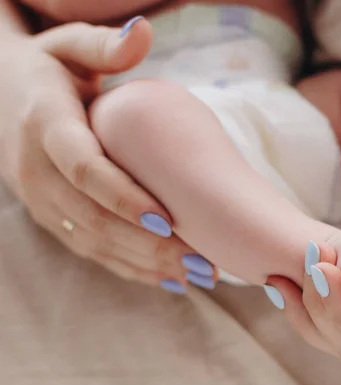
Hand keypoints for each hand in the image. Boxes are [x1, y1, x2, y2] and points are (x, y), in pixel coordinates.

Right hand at [0, 18, 215, 291]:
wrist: (2, 96)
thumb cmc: (51, 68)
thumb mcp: (68, 44)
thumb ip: (103, 44)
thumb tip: (143, 30)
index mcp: (45, 124)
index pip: (82, 169)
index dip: (121, 197)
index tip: (167, 218)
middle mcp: (36, 170)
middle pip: (92, 218)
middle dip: (147, 244)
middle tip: (201, 261)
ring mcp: (40, 200)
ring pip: (91, 243)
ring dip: (144, 264)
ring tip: (196, 275)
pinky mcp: (51, 216)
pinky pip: (88, 249)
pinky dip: (127, 267)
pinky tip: (167, 278)